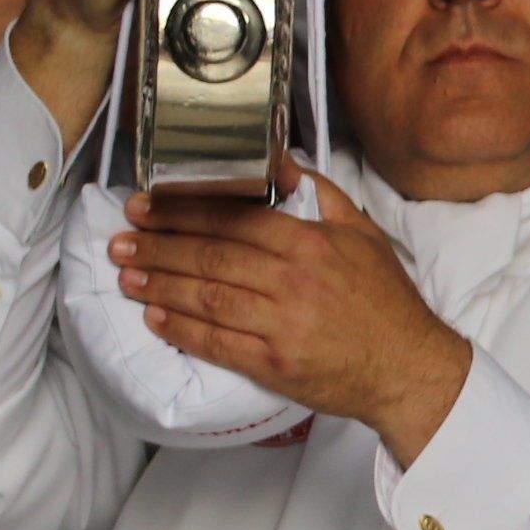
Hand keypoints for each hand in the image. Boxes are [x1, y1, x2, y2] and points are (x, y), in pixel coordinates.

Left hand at [113, 184, 474, 465]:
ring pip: (205, 298)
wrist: (408, 367)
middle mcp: (293, 282)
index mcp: (311, 244)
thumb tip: (278, 161)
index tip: (146, 205)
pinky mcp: (273, 365)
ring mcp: (281, 325)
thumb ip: (320, 194)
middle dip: (158, 246)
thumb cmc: (384, 300)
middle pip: (210, 257)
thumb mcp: (363, 234)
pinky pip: (216, 343)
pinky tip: (154, 318)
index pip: (233, 219)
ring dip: (159, 285)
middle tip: (121, 239)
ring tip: (127, 274)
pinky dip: (180, 330)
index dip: (182, 211)